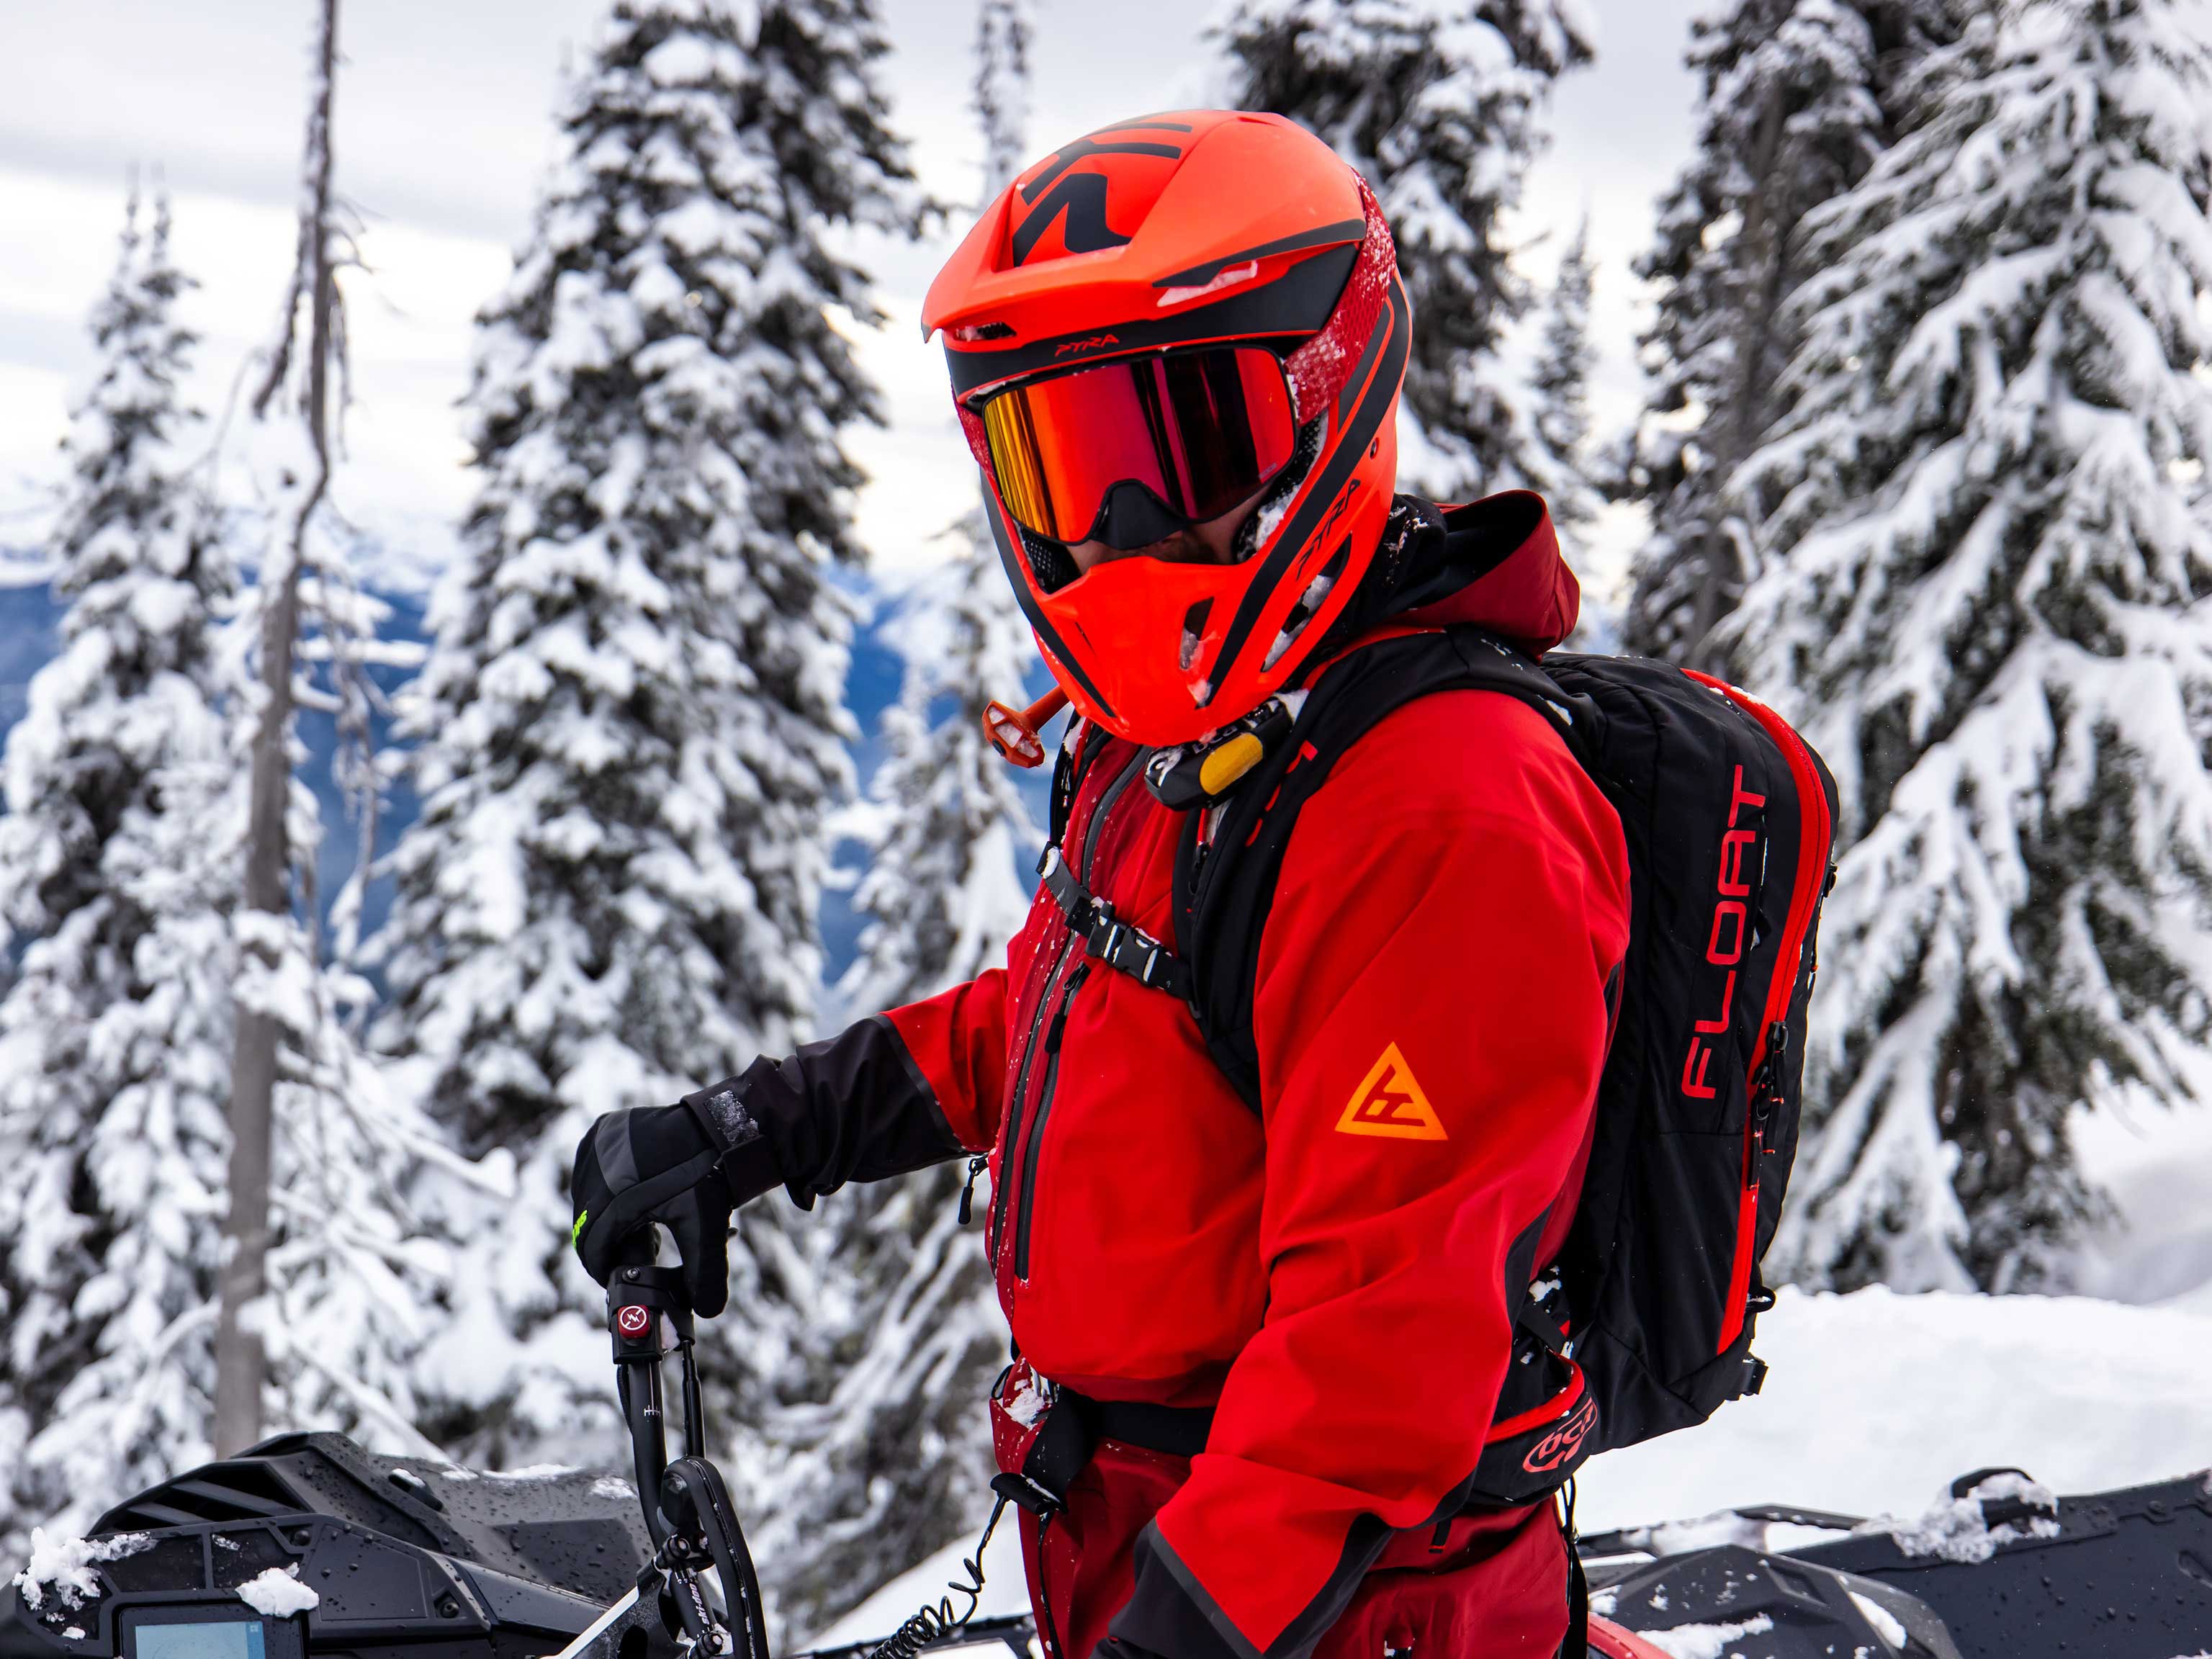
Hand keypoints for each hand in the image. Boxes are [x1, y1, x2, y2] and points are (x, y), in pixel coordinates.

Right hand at [570, 1090, 776, 1316]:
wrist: (717, 1127)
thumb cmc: (708, 1176)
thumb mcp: (705, 1228)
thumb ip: (704, 1274)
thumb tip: (708, 1312)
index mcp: (613, 1198)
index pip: (591, 1249)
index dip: (604, 1269)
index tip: (620, 1279)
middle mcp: (595, 1169)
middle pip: (588, 1224)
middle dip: (612, 1242)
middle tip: (642, 1248)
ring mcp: (595, 1146)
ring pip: (588, 1198)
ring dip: (609, 1214)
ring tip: (644, 1221)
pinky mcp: (601, 1130)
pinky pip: (593, 1170)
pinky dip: (608, 1186)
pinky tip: (636, 1193)